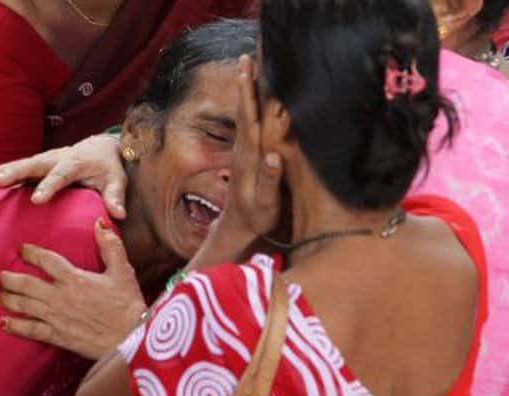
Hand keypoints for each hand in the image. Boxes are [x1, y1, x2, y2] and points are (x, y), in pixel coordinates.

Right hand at [0, 134, 127, 218]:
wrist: (103, 147)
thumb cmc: (109, 167)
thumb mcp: (116, 180)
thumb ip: (115, 197)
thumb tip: (119, 215)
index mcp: (75, 162)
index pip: (60, 174)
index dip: (48, 186)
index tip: (36, 200)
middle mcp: (56, 158)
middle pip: (32, 164)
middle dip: (13, 172)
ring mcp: (44, 161)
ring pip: (20, 165)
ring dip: (1, 172)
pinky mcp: (37, 165)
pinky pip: (18, 169)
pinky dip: (0, 174)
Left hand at [0, 219, 145, 359]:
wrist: (129, 338)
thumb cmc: (127, 304)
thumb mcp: (122, 271)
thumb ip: (110, 245)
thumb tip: (100, 222)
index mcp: (75, 279)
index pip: (46, 260)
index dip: (31, 253)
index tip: (22, 248)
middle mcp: (60, 297)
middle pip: (26, 284)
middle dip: (10, 278)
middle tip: (2, 274)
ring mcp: (56, 317)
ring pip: (24, 306)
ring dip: (8, 298)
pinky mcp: (57, 336)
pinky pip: (30, 330)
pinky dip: (15, 326)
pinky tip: (4, 323)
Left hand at [186, 55, 282, 269]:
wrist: (236, 226)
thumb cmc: (254, 216)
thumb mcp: (263, 204)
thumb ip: (268, 181)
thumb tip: (273, 156)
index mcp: (248, 156)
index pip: (250, 119)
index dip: (250, 95)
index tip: (251, 71)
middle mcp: (244, 149)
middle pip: (245, 110)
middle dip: (246, 83)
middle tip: (247, 56)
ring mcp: (244, 150)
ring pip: (246, 114)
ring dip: (247, 91)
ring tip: (250, 68)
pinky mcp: (248, 154)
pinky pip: (250, 123)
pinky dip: (252, 105)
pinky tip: (256, 97)